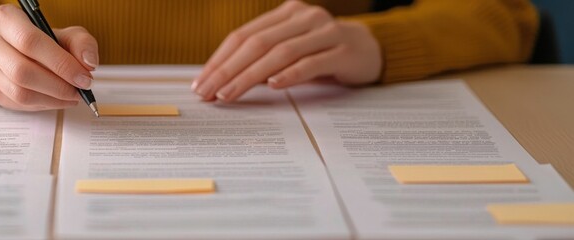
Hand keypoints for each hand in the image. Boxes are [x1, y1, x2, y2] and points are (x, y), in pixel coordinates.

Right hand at [0, 4, 98, 110]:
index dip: (60, 63)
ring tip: (71, 95)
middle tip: (79, 89)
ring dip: (52, 98)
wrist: (29, 52)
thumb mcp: (69, 35)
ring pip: (19, 92)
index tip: (83, 77)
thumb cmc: (49, 41)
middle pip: (22, 71)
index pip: (30, 42)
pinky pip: (17, 103)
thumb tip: (88, 63)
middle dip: (57, 85)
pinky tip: (56, 98)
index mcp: (5, 18)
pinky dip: (42, 104)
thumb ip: (83, 44)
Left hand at [192, 0, 381, 101]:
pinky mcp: (343, 51)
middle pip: (257, 43)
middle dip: (228, 70)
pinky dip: (290, 74)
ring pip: (280, 53)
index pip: (244, 35)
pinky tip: (273, 86)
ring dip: (250, 76)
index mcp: (285, 13)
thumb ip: (262, 59)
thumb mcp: (291, 51)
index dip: (219, 59)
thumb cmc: (322, 53)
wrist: (371, 50)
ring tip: (230, 94)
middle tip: (208, 92)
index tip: (201, 82)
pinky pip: (311, 63)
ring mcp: (325, 32)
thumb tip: (222, 81)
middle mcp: (303, 17)